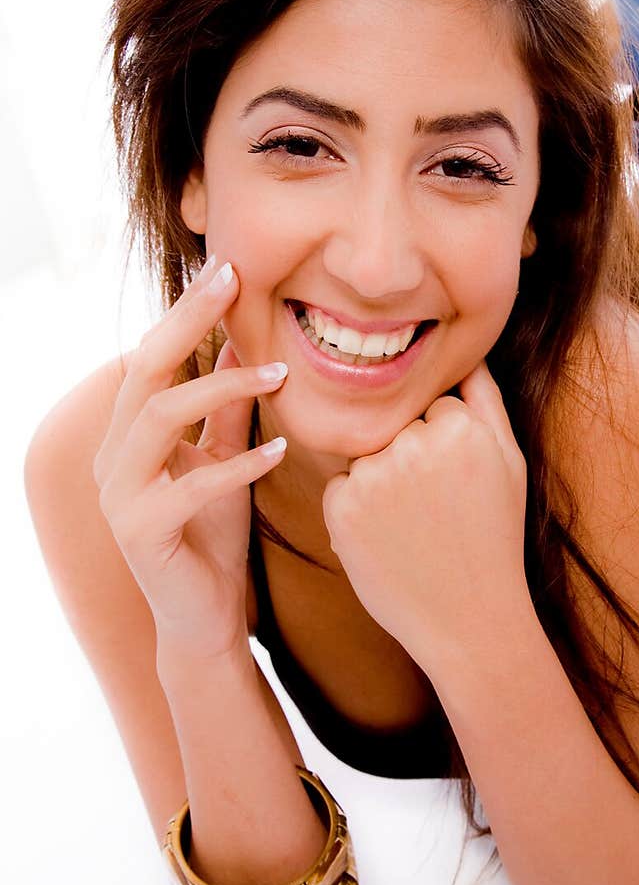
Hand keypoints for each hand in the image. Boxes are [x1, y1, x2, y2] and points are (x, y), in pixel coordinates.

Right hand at [93, 258, 287, 664]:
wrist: (203, 617)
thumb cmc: (211, 536)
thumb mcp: (225, 457)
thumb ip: (227, 408)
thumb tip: (243, 342)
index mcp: (128, 432)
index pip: (152, 355)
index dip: (188, 309)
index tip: (229, 266)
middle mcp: (112, 455)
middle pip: (145, 368)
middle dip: (190, 318)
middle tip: (236, 279)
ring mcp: (118, 494)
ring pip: (159, 415)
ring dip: (222, 387)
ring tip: (280, 373)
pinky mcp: (140, 532)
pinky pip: (190, 485)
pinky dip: (238, 465)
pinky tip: (279, 452)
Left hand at [321, 360, 530, 667]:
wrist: (470, 621)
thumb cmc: (495, 538)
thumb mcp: (509, 461)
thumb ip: (485, 397)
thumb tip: (465, 347)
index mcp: (460, 426)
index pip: (435, 406)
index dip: (448, 446)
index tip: (463, 486)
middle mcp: (412, 444)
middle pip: (397, 425)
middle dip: (411, 458)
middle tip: (439, 510)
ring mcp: (372, 477)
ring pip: (367, 453)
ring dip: (382, 481)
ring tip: (416, 527)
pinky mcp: (341, 509)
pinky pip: (341, 486)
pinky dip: (357, 509)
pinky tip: (389, 540)